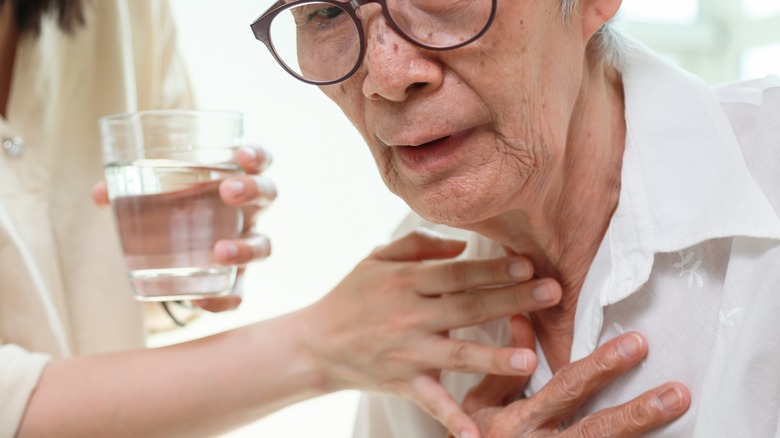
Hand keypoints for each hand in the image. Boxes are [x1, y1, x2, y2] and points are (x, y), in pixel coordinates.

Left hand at [91, 145, 276, 311]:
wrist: (176, 253)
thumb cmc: (173, 209)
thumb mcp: (153, 194)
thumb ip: (129, 190)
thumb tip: (101, 193)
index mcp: (234, 180)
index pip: (258, 161)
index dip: (257, 155)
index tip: (243, 154)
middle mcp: (248, 211)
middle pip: (267, 196)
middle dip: (252, 191)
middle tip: (227, 192)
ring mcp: (245, 244)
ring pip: (264, 245)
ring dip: (247, 248)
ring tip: (220, 251)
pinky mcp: (234, 280)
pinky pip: (240, 292)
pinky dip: (224, 299)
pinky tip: (201, 301)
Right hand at [303, 229, 563, 437]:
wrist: (315, 344)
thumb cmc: (352, 295)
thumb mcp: (377, 259)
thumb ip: (418, 245)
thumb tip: (462, 245)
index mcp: (407, 282)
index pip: (458, 273)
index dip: (493, 268)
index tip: (528, 263)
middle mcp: (410, 316)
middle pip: (469, 307)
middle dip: (513, 300)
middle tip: (552, 292)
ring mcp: (408, 352)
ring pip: (458, 353)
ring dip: (494, 356)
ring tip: (528, 358)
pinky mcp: (404, 382)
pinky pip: (432, 402)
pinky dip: (452, 419)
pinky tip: (476, 435)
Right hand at [456, 317, 690, 437]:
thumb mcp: (480, 404)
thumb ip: (504, 369)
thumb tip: (523, 319)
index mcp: (519, 420)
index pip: (566, 388)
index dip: (601, 366)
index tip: (635, 343)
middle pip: (594, 429)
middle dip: (637, 411)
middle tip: (676, 392)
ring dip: (641, 434)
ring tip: (676, 412)